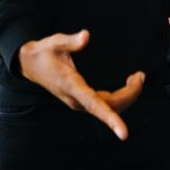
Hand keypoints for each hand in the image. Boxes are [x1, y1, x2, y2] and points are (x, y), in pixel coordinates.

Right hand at [17, 30, 143, 139]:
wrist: (29, 65)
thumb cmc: (44, 52)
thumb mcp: (54, 42)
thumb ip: (71, 41)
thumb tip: (86, 36)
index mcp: (70, 85)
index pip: (94, 105)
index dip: (110, 119)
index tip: (124, 133)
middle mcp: (76, 99)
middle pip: (109, 106)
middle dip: (129, 94)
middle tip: (140, 76)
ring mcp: (78, 102)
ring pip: (109, 107)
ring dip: (127, 96)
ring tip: (137, 78)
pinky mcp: (81, 101)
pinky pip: (105, 105)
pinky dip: (120, 97)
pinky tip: (128, 85)